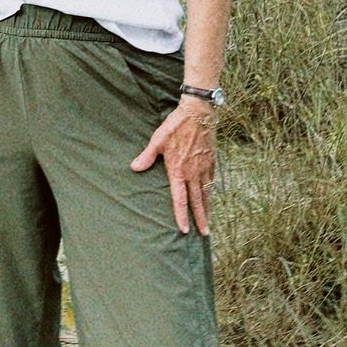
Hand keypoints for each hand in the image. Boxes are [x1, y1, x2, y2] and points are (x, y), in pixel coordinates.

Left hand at [131, 98, 217, 235]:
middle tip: (204, 234)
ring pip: (206, 193)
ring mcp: (204, 167)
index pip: (180, 199)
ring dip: (208, 208)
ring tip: (209, 221)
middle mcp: (193, 173)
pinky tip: (211, 196)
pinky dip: (211, 191)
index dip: (181, 215)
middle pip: (197, 201)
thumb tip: (134, 168)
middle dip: (201, 219)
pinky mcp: (211, 160)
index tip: (184, 230)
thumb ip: (147, 156)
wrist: (198, 113)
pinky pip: (212, 180)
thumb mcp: (158, 140)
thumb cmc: (175, 126)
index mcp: (178, 170)